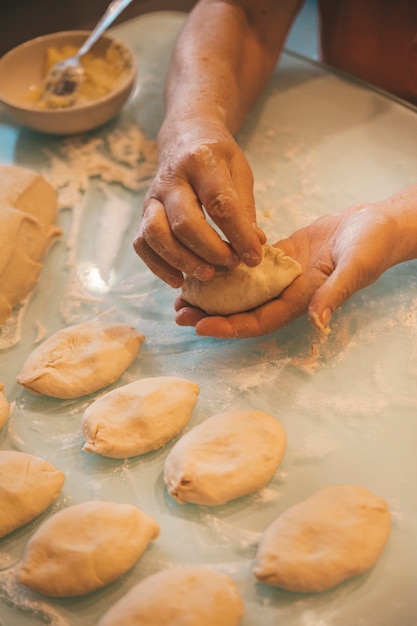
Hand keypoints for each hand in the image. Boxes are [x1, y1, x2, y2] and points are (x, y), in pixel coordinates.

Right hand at [133, 118, 264, 287]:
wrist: (184, 136)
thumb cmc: (217, 157)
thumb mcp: (239, 171)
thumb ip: (244, 208)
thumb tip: (254, 245)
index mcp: (202, 161)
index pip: (220, 204)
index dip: (238, 235)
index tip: (254, 257)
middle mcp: (172, 178)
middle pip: (185, 222)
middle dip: (211, 251)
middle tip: (232, 264)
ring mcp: (153, 196)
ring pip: (157, 234)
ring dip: (183, 260)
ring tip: (208, 274)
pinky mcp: (143, 213)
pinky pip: (142, 243)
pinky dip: (158, 266)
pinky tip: (179, 279)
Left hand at [175, 199, 403, 337]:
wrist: (377, 223)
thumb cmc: (371, 246)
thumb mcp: (355, 267)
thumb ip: (335, 292)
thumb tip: (316, 319)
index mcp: (301, 301)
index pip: (259, 321)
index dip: (230, 326)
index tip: (201, 326)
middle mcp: (286, 293)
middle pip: (242, 311)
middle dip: (211, 315)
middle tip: (178, 313)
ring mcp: (281, 276)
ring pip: (241, 291)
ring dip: (213, 294)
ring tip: (181, 294)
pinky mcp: (280, 258)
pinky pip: (247, 267)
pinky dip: (225, 269)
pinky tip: (203, 264)